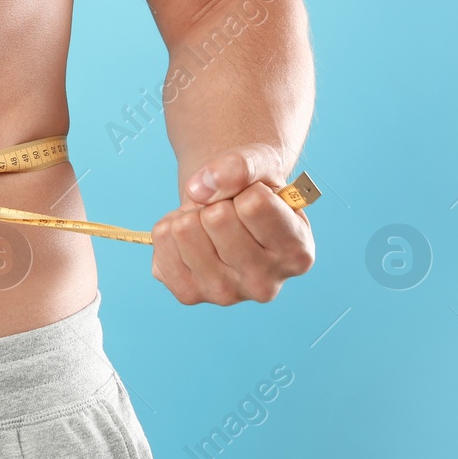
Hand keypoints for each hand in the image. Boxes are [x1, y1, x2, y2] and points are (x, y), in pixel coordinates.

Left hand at [150, 143, 313, 305]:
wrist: (232, 212)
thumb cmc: (255, 189)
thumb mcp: (261, 164)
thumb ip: (241, 167)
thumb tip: (199, 188)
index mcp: (297, 254)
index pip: (254, 204)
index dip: (247, 188)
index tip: (253, 197)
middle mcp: (264, 284)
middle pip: (216, 218)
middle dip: (217, 202)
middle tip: (228, 211)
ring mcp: (225, 294)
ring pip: (184, 229)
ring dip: (192, 214)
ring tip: (210, 224)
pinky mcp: (188, 293)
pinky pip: (160, 239)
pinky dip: (170, 226)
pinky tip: (193, 237)